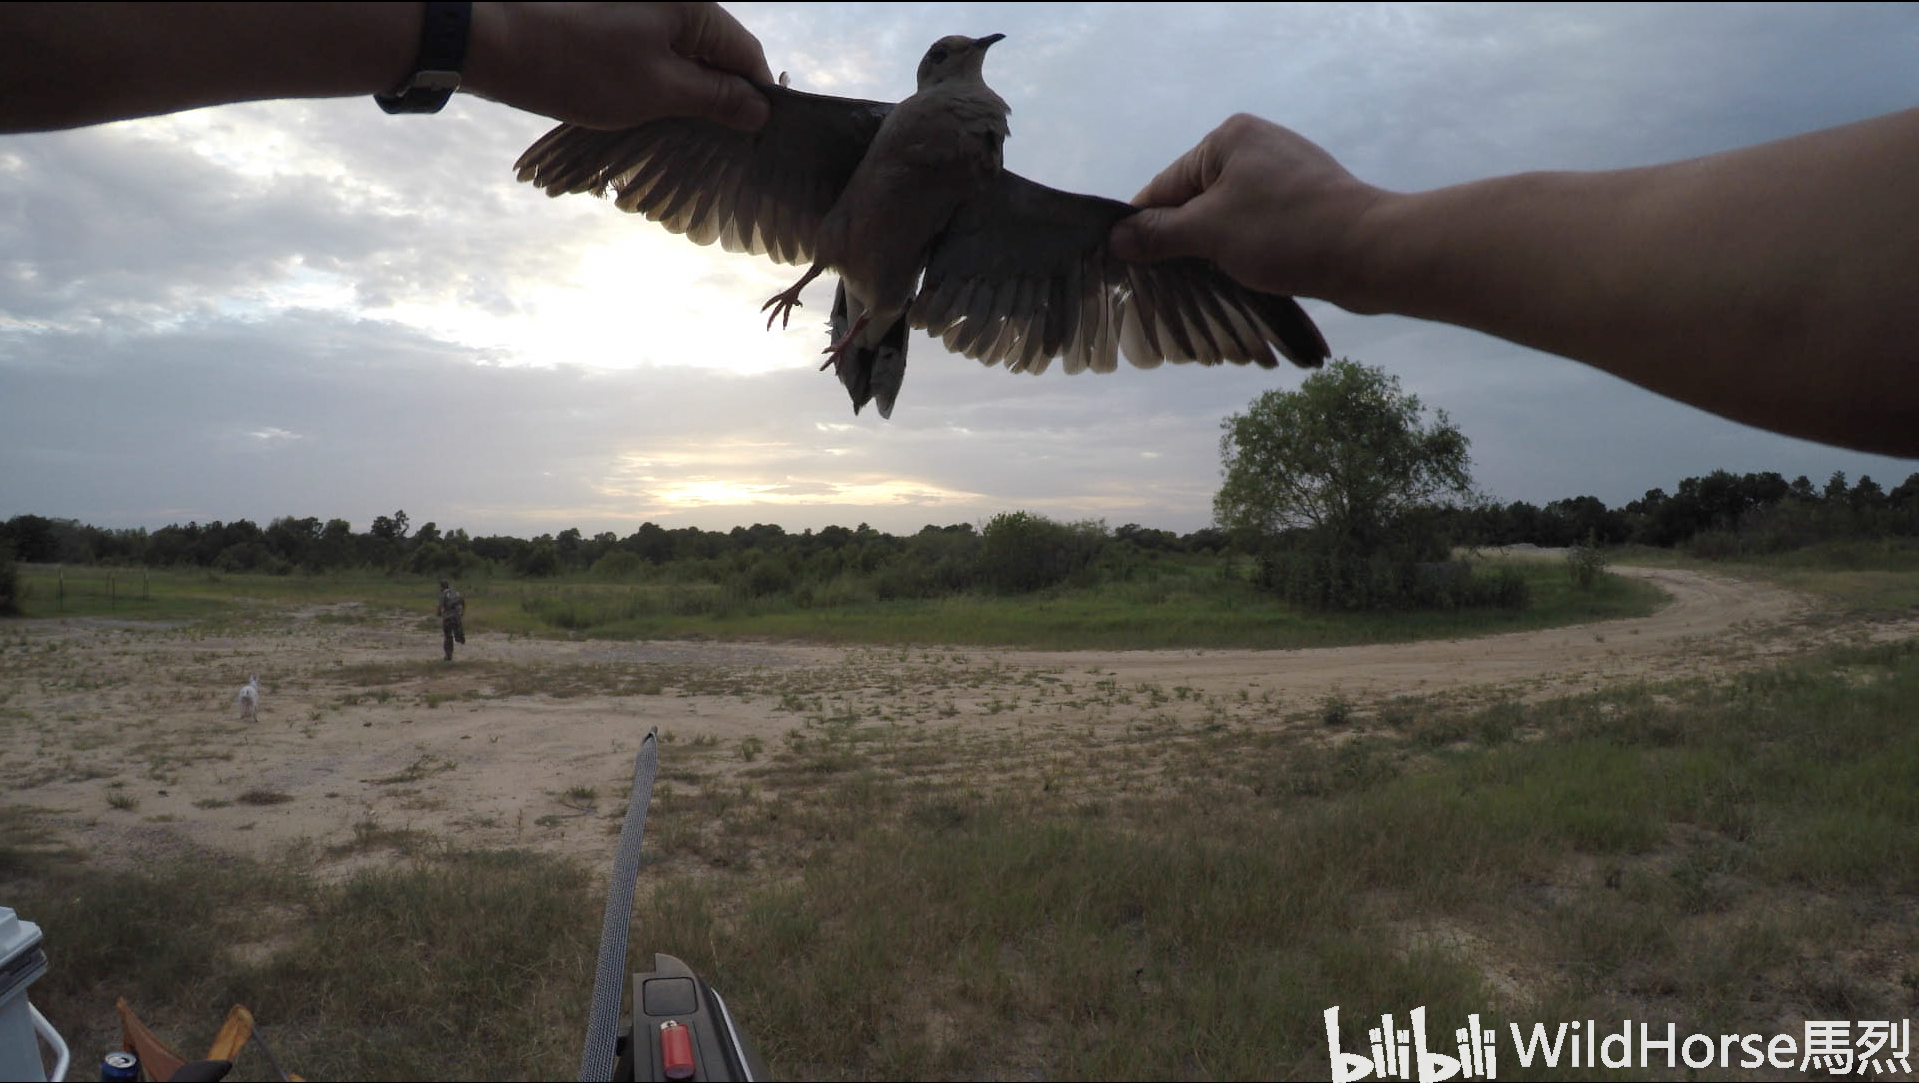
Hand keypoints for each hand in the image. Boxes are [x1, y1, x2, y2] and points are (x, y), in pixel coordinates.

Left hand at [465, 2, 773, 129]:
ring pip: (683, 52)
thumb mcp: (658, 91)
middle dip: (721, 94)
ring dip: (688, 90)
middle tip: (718, 141)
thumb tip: (760, 108)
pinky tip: (648, 107)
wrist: (495, 40)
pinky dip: (658, 78)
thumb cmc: (580, 66)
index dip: (756, 96)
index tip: (755, 136)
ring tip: (681, 129)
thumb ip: (715, 98)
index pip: (746, 52)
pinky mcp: (611, 17)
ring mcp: (639, 6)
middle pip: (716, 50)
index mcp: (692, 5)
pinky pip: (653, 48)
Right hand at [1109, 114, 1382, 305]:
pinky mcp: (1306, 201)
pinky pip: (1258, 225)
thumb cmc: (1285, 233)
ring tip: (1205, 284)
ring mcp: (1285, 173)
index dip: (1144, 228)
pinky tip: (1242, 275)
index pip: (1165, 186)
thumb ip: (1158, 233)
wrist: (1369, 252)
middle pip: (1195, 201)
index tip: (1126, 265)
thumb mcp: (1208, 233)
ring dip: (1214, 251)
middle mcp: (1256, 146)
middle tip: (1165, 284)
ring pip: (1227, 217)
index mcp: (1228, 139)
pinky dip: (1244, 249)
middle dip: (1181, 242)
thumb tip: (1117, 236)